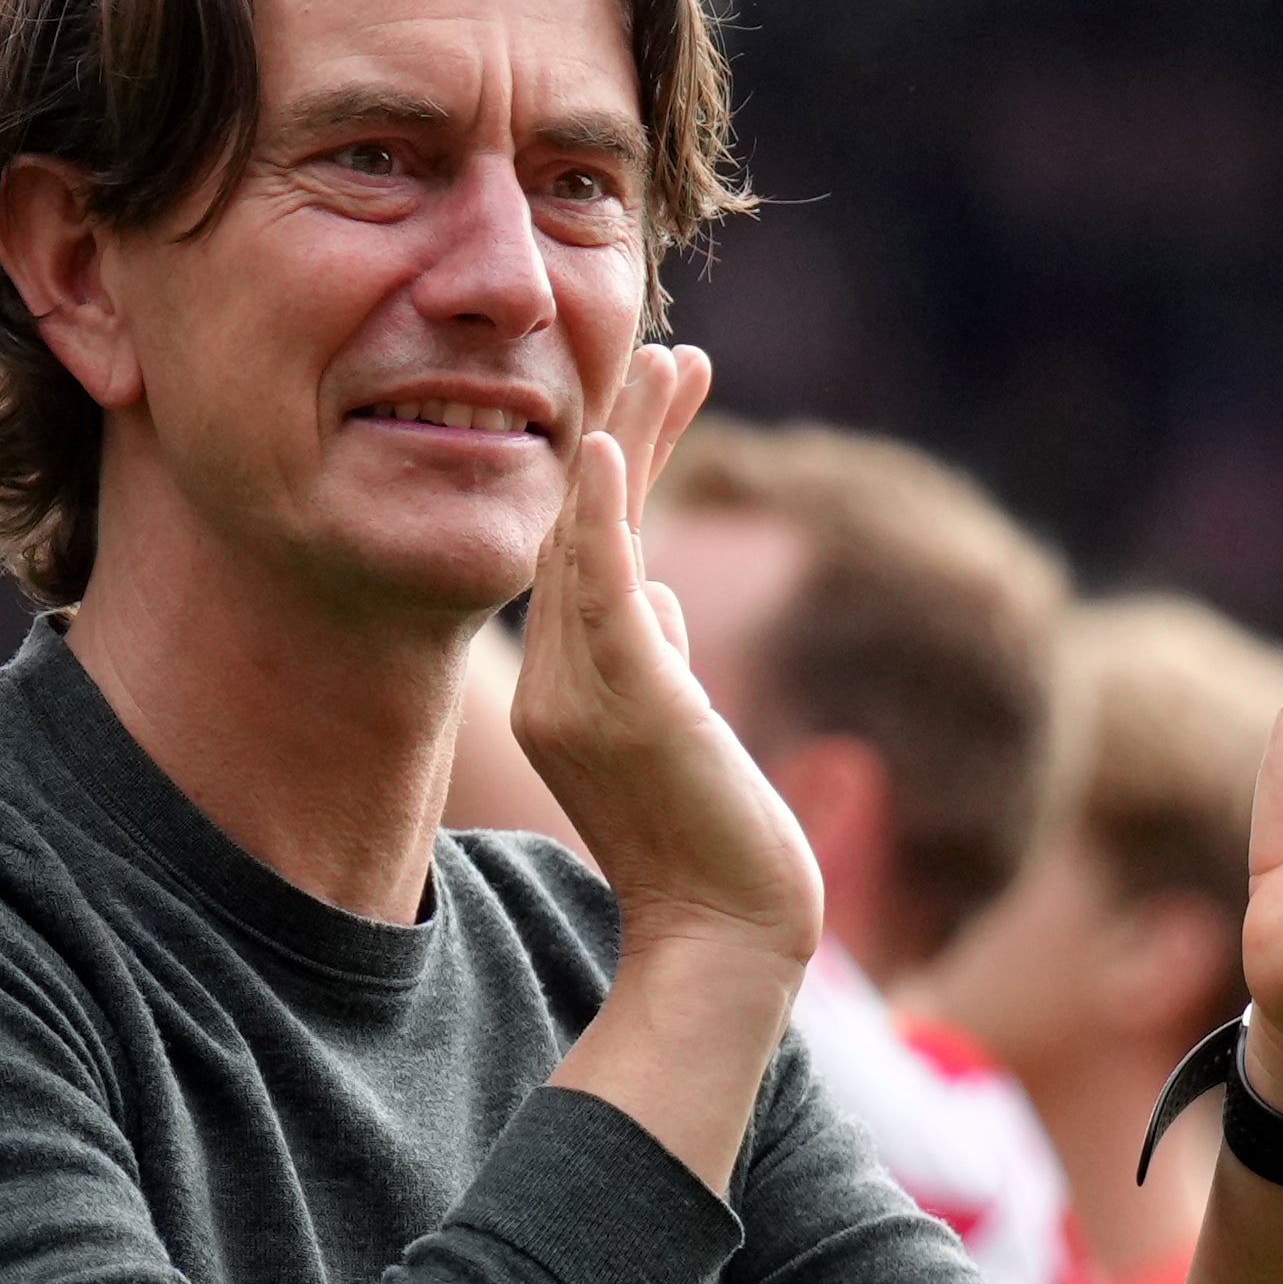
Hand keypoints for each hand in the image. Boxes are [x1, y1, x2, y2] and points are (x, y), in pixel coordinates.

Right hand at [510, 340, 820, 975]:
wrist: (724, 942)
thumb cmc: (712, 851)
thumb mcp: (677, 736)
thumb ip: (657, 661)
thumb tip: (662, 600)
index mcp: (567, 690)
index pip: (587, 555)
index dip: (618, 466)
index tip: (652, 390)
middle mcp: (558, 686)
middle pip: (582, 529)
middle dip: (626, 427)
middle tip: (658, 341)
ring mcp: (586, 695)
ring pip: (596, 541)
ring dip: (633, 440)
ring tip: (668, 356)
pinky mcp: (631, 706)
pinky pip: (603, 593)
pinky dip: (606, 517)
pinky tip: (612, 446)